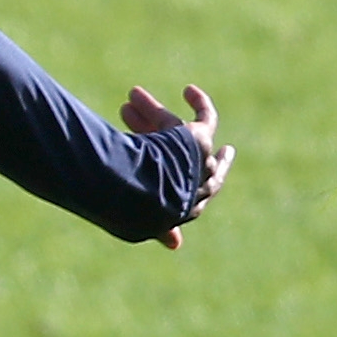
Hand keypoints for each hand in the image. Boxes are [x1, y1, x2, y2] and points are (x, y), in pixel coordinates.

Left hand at [120, 83, 231, 248]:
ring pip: (176, 133)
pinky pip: (206, 116)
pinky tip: (188, 90)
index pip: (186, 189)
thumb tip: (176, 245)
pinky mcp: (202, 140)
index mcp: (185, 206)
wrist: (153, 197)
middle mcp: (197, 184)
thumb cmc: (140, 212)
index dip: (187, 177)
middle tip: (133, 113)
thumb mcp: (148, 222)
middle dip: (151, 134)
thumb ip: (161, 229)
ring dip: (152, 115)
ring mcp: (202, 161)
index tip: (195, 166)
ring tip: (130, 96)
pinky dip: (199, 102)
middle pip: (172, 155)